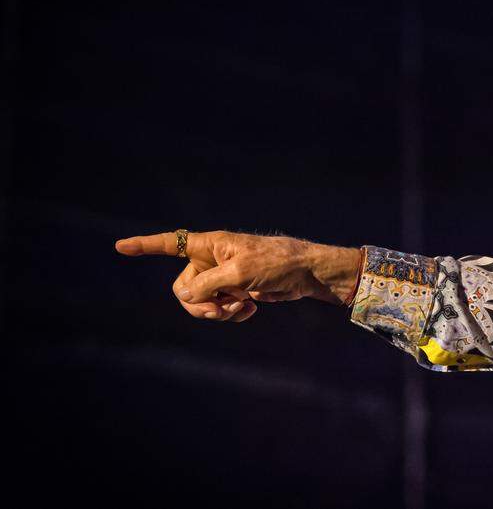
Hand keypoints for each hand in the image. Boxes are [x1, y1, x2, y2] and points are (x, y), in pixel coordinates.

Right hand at [115, 230, 363, 321]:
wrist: (306, 273)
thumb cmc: (276, 262)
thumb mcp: (239, 272)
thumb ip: (207, 284)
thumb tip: (183, 295)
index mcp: (209, 245)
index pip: (170, 244)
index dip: (144, 246)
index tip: (119, 246)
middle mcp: (211, 260)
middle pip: (183, 289)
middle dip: (199, 304)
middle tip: (222, 310)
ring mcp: (222, 277)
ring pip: (200, 303)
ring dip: (218, 312)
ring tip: (241, 307)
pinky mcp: (234, 291)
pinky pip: (219, 310)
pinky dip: (231, 314)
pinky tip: (251, 309)